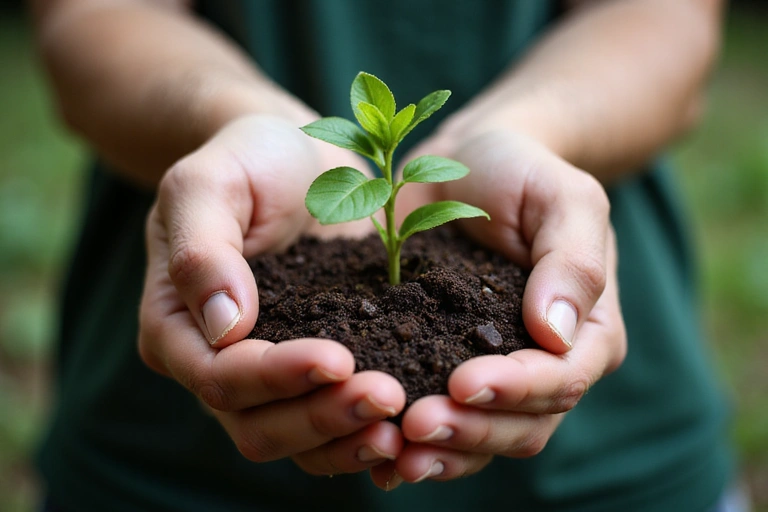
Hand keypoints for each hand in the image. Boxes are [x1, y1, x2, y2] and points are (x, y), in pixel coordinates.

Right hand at [138, 115, 405, 475]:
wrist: (293, 157)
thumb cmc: (245, 160)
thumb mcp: (209, 182)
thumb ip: (202, 250)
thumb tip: (222, 328)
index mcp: (176, 325)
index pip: (218, 376)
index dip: (276, 377)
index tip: (339, 357)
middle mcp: (216, 364)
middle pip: (257, 425)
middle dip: (321, 417)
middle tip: (386, 396)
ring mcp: (267, 374)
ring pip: (295, 440)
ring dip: (347, 438)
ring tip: (403, 424)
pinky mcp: (312, 371)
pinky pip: (330, 423)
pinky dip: (362, 434)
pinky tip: (406, 425)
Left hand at [371, 130, 625, 486]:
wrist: (467, 163)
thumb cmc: (522, 173)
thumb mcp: (562, 197)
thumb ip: (572, 261)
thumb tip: (557, 334)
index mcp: (587, 332)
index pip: (561, 379)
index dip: (515, 390)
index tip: (464, 383)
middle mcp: (544, 366)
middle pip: (523, 425)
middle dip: (472, 431)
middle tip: (416, 424)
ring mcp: (494, 373)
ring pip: (481, 438)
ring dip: (441, 450)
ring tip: (394, 452)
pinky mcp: (443, 368)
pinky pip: (439, 419)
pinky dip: (412, 443)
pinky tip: (376, 453)